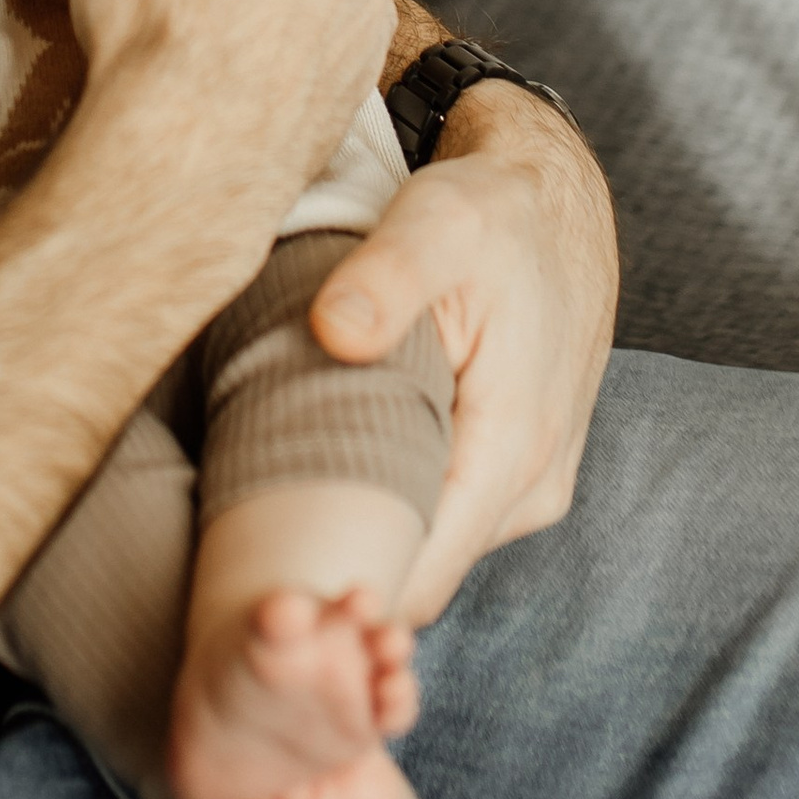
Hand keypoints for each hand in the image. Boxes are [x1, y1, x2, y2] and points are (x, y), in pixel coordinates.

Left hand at [307, 83, 618, 623]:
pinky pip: (443, 525)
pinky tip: (323, 490)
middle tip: (242, 570)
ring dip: (362, 549)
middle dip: (338, 580)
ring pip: (430, 556)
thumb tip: (334, 330)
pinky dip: (389, 518)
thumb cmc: (495, 213)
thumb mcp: (439, 221)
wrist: (556, 205)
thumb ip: (387, 277)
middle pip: (419, 578)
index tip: (265, 592)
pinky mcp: (512, 477)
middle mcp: (529, 490)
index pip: (421, 572)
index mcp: (514, 446)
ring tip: (269, 529)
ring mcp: (527, 491)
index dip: (342, 588)